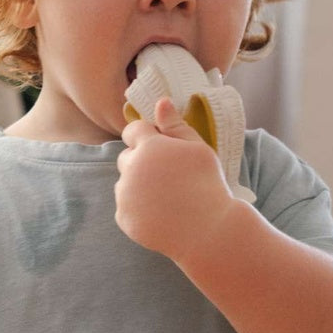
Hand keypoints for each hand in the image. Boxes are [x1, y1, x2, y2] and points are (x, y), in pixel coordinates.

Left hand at [115, 97, 233, 260]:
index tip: (160, 146)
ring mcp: (124, 196)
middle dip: (141, 162)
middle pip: (126, 157)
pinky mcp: (124, 218)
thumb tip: (160, 102)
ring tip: (166, 197)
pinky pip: (126, 207)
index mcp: (148, 147)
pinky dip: (138, 209)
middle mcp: (130, 169)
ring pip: (125, 184)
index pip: (133, 130)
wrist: (208, 230)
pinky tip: (161, 214)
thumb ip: (175, 125)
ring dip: (138, 186)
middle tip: (168, 176)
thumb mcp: (198, 149)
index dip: (146, 136)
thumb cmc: (208, 184)